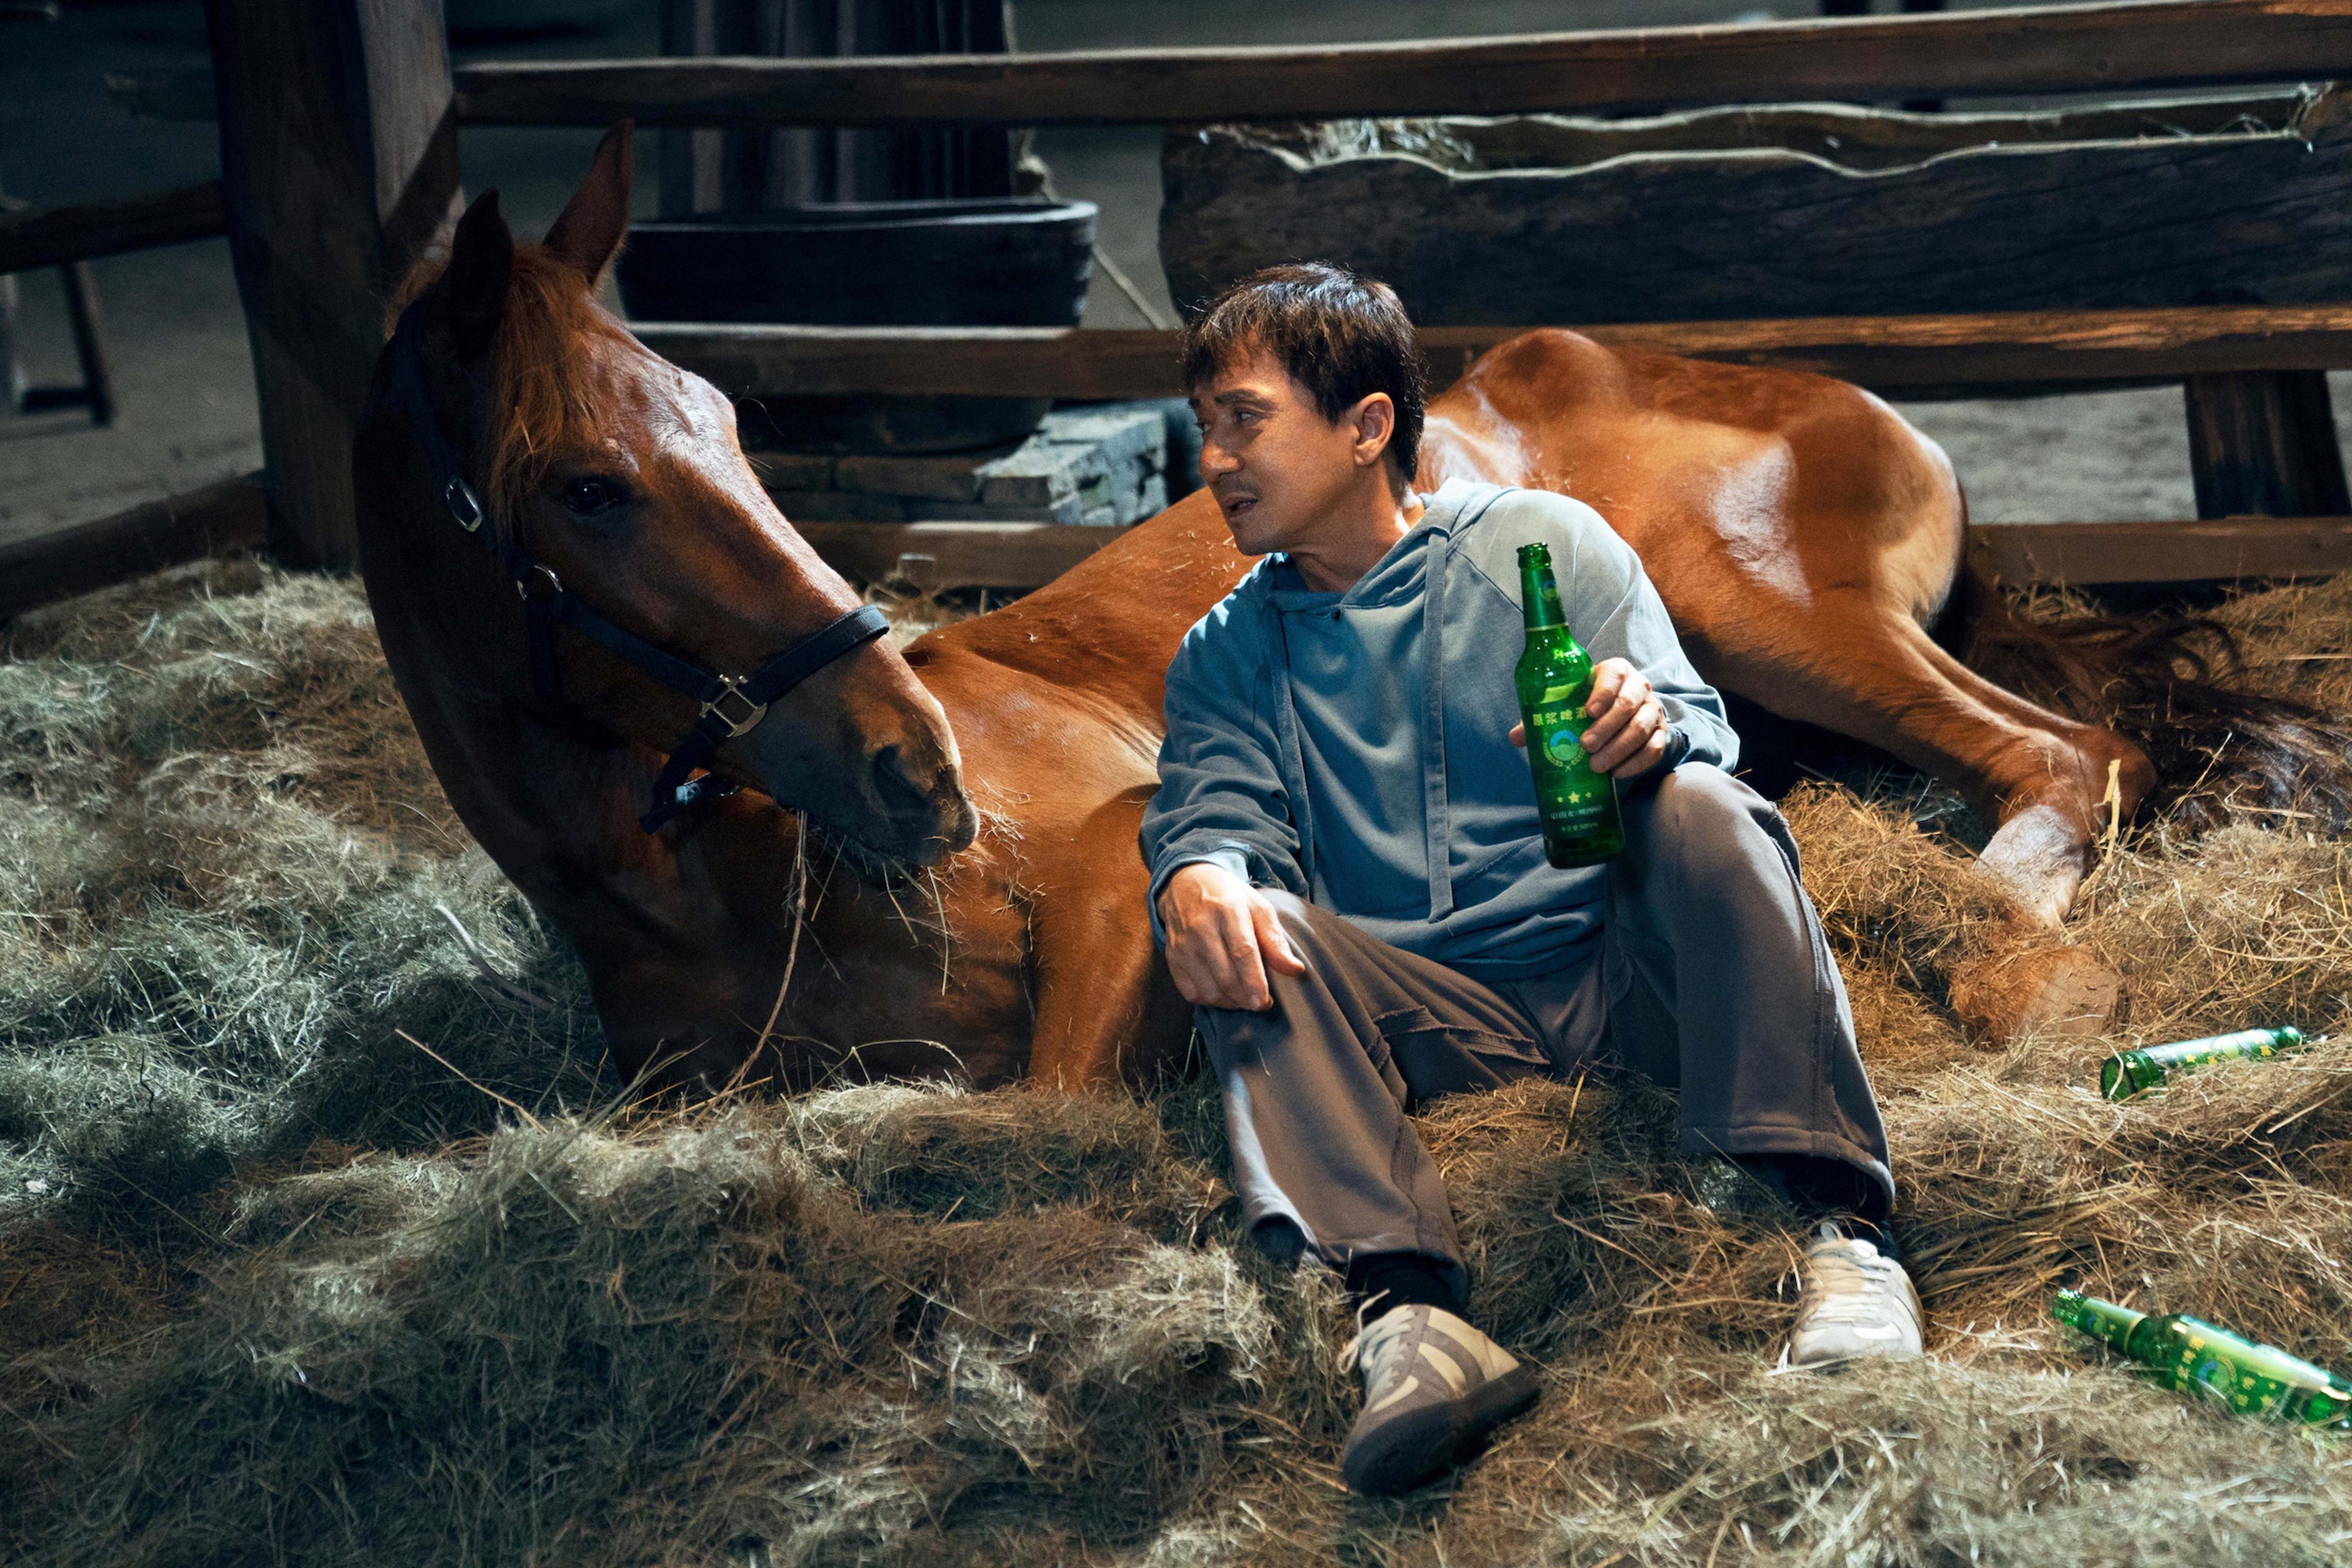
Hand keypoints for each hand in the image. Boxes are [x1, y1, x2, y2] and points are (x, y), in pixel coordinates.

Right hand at [1156, 862, 1307, 1010]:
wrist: (1185, 885)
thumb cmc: (1229, 899)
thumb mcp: (1259, 909)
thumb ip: (1276, 941)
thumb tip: (1295, 970)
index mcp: (1228, 910)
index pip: (1242, 952)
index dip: (1255, 981)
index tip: (1265, 1002)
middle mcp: (1201, 928)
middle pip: (1226, 977)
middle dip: (1247, 998)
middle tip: (1261, 1002)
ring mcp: (1183, 945)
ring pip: (1209, 990)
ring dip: (1231, 1002)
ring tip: (1244, 996)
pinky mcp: (1172, 958)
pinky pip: (1192, 993)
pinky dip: (1211, 1000)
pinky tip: (1224, 992)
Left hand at [1507, 657, 1669, 778]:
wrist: (1623, 716)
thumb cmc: (1588, 707)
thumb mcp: (1569, 705)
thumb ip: (1544, 717)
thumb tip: (1515, 737)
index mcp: (1615, 672)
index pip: (1613, 675)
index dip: (1602, 692)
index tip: (1586, 712)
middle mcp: (1638, 686)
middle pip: (1628, 703)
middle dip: (1606, 727)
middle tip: (1585, 746)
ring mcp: (1653, 709)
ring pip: (1642, 727)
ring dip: (1619, 748)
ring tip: (1596, 766)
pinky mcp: (1661, 732)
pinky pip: (1655, 748)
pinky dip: (1637, 763)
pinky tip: (1617, 774)